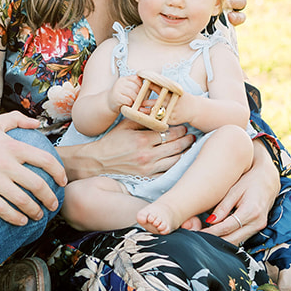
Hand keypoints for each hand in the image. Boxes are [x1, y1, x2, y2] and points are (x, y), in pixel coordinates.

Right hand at [0, 113, 66, 225]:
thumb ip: (17, 119)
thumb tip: (37, 123)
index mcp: (12, 146)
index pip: (45, 160)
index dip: (58, 172)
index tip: (62, 181)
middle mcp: (5, 163)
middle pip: (37, 185)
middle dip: (49, 198)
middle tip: (53, 205)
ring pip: (21, 200)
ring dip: (34, 211)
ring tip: (38, 216)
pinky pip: (1, 209)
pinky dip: (15, 217)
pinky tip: (21, 221)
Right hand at [64, 121, 193, 179]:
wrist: (99, 161)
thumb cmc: (112, 141)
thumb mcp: (126, 124)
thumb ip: (143, 118)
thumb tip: (160, 112)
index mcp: (142, 139)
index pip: (169, 132)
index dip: (180, 129)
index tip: (184, 126)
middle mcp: (147, 154)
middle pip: (175, 146)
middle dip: (186, 140)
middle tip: (192, 136)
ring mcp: (148, 168)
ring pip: (174, 160)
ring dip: (185, 153)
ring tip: (190, 148)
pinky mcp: (146, 178)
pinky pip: (167, 173)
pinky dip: (176, 167)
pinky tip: (180, 161)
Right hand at [106, 75, 142, 114]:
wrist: (108, 102)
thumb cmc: (122, 96)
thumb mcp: (128, 88)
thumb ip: (136, 86)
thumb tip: (150, 87)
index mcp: (125, 78)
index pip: (137, 79)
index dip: (141, 86)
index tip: (140, 92)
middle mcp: (120, 82)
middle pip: (136, 87)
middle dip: (139, 95)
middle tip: (138, 100)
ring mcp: (117, 89)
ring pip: (132, 94)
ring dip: (135, 100)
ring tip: (133, 103)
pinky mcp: (116, 97)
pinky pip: (128, 100)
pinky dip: (130, 104)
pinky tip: (127, 105)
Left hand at [182, 154, 278, 245]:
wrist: (269, 178)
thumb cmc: (250, 180)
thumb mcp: (234, 189)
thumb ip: (223, 207)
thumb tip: (209, 221)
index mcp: (251, 211)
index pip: (227, 228)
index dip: (211, 232)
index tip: (198, 233)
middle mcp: (257, 222)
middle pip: (232, 239)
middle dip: (214, 241)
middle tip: (198, 238)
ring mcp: (259, 226)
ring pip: (237, 241)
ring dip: (221, 241)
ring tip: (205, 237)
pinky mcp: (258, 227)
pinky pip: (241, 237)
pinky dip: (229, 237)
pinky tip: (217, 234)